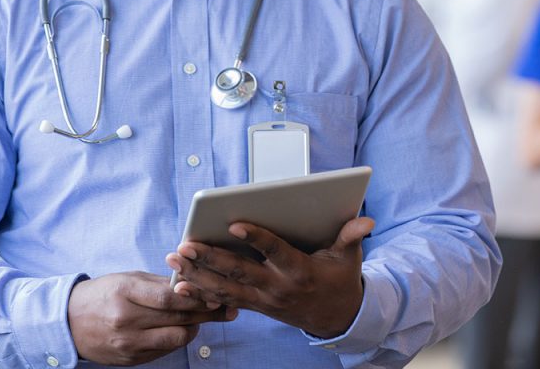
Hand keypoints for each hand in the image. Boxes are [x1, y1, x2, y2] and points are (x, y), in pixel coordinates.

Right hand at [68, 271, 237, 364]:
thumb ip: (159, 282)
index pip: (169, 297)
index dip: (196, 296)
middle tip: (226, 307)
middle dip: (205, 312)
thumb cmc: (104, 293)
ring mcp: (127, 343)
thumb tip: (193, 282)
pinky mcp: (129, 360)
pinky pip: (163, 352)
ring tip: (205, 317)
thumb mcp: (129, 278)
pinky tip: (185, 329)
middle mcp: (126, 320)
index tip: (217, 292)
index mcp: (126, 292)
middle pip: (176, 318)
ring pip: (175, 339)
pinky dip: (177, 339)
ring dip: (194, 328)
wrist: (69, 322)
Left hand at [165, 216, 374, 338]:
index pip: (273, 250)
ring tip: (174, 259)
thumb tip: (366, 220)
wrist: (337, 318)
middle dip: (210, 258)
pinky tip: (180, 286)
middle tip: (185, 244)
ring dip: (197, 274)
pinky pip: (224, 301)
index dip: (255, 238)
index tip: (234, 224)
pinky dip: (201, 294)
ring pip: (224, 288)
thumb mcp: (349, 256)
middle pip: (239, 271)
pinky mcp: (255, 306)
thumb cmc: (340, 279)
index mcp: (298, 270)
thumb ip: (351, 235)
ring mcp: (263, 299)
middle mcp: (276, 287)